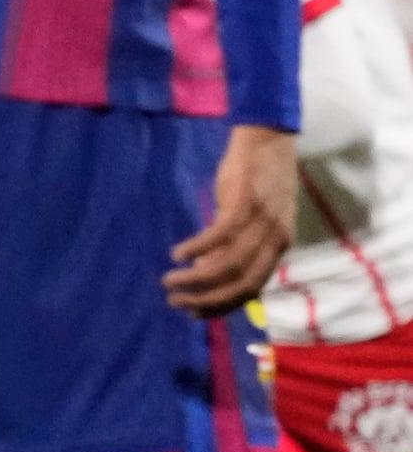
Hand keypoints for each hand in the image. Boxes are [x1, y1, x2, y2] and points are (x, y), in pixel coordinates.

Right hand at [166, 126, 297, 313]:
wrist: (269, 139)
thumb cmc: (259, 179)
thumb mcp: (256, 217)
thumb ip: (239, 245)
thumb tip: (207, 271)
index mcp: (280, 245)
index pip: (253, 288)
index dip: (222, 305)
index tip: (195, 312)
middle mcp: (275, 238)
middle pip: (241, 282)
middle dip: (207, 298)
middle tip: (177, 301)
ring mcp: (261, 221)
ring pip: (229, 263)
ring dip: (196, 278)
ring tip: (170, 281)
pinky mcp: (243, 202)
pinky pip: (218, 235)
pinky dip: (196, 249)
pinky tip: (176, 254)